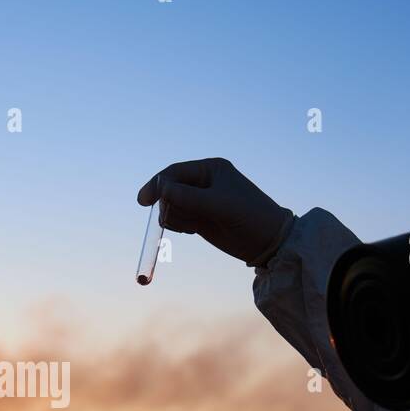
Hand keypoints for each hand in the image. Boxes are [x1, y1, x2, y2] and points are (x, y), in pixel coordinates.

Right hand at [137, 158, 294, 265]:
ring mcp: (200, 201)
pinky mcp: (199, 218)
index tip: (143, 201)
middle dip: (169, 204)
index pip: (174, 172)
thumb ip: (188, 197)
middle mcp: (203, 182)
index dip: (157, 185)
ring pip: (170, 206)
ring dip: (176, 217)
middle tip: (185, 219)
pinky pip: (176, 218)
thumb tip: (161, 189)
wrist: (266, 241)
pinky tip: (195, 230)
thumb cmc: (248, 215)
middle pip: (169, 190)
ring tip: (195, 225)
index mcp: (210, 169)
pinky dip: (179, 225)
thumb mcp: (218, 204)